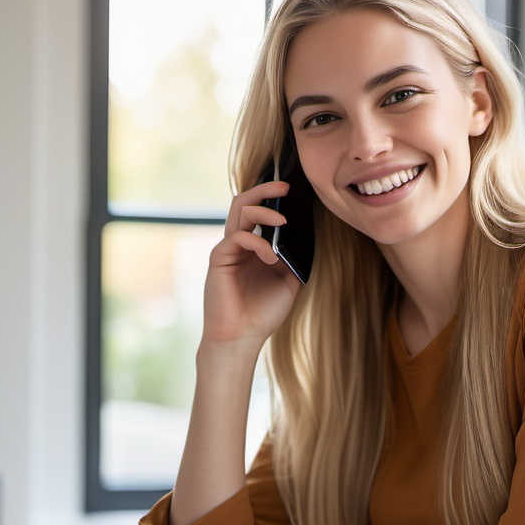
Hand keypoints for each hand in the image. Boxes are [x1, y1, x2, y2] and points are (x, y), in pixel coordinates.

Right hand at [201, 179, 301, 352]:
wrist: (241, 339)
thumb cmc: (262, 314)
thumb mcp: (288, 284)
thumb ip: (293, 259)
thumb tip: (304, 237)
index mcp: (254, 247)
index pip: (258, 212)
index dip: (272, 198)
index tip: (292, 190)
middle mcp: (239, 244)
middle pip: (244, 203)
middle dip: (264, 190)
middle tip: (284, 186)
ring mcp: (228, 250)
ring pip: (238, 212)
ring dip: (262, 210)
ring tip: (282, 220)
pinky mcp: (219, 259)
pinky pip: (236, 237)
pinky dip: (256, 242)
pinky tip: (270, 256)